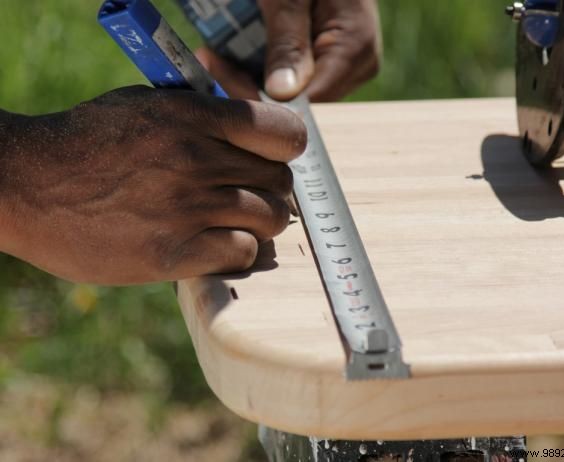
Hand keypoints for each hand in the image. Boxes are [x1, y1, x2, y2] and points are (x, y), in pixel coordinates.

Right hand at [0, 86, 305, 284]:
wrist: (26, 185)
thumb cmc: (89, 142)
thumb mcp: (145, 106)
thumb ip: (203, 116)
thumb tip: (254, 131)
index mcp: (192, 116)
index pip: (284, 134)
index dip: (284, 150)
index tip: (269, 160)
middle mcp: (196, 159)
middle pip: (281, 182)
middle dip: (269, 190)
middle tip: (245, 196)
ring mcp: (186, 207)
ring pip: (271, 219)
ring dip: (258, 223)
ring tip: (232, 222)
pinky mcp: (172, 253)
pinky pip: (243, 254)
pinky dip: (237, 252)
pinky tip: (214, 245)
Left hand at [195, 0, 380, 101]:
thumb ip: (288, 41)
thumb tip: (281, 94)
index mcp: (355, 49)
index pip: (307, 100)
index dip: (262, 99)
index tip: (219, 74)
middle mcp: (356, 67)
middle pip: (298, 101)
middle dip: (250, 86)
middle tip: (208, 60)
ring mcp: (343, 68)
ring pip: (291, 95)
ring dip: (249, 80)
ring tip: (214, 58)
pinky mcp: (327, 63)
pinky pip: (292, 80)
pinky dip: (259, 71)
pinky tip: (231, 56)